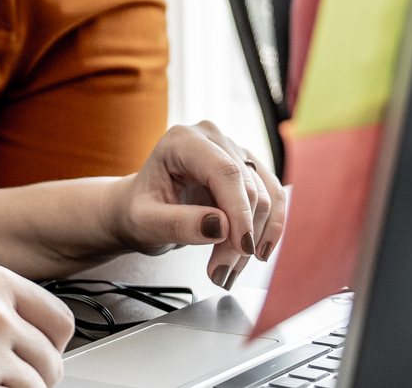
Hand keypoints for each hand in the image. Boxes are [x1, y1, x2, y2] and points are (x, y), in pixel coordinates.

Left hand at [103, 121, 288, 290]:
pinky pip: (272, 198)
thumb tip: (221, 226)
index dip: (239, 211)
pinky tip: (256, 253)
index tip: (242, 248)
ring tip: (230, 270)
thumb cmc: (138, 210)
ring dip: (255, 239)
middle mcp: (212, 138)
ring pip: (265, 197)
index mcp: (183, 140)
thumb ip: (178, 223)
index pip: (225, 172)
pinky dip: (268, 230)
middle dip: (240, 237)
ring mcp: (233, 151)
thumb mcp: (146, 222)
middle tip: (220, 273)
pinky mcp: (247, 169)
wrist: (141, 209)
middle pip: (247, 189)